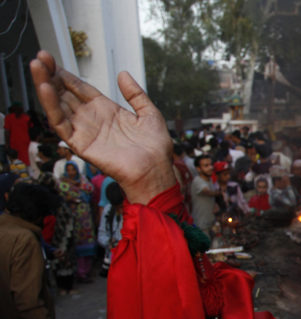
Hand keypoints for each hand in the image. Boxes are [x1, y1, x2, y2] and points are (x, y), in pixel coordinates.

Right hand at [30, 51, 176, 204]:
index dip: (67, 75)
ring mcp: (85, 131)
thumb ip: (135, 94)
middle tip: (40, 57)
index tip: (53, 60)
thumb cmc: (155, 149)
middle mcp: (93, 120)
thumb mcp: (149, 114)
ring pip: (59, 106)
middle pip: (65, 94)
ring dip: (46, 86)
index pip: (80, 89)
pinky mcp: (80, 143)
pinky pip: (61, 124)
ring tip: (37, 67)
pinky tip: (46, 89)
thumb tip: (123, 74)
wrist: (155, 171)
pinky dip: (51, 107)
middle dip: (51, 76)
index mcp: (107, 111)